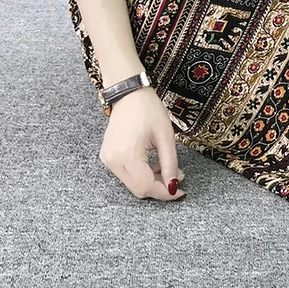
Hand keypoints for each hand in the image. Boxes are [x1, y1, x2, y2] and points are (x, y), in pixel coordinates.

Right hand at [99, 86, 185, 200]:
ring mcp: (108, 160)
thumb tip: (174, 186)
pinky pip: (126, 174)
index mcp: (127, 155)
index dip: (164, 193)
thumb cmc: (148, 109)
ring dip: (151, 181)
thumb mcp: (166, 136)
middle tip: (177, 176)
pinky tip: (152, 164)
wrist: (129, 94)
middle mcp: (113, 161)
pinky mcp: (108, 157)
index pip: (146, 187)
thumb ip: (170, 163)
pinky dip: (141, 174)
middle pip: (138, 189)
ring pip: (132, 183)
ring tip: (167, 167)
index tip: (180, 192)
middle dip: (160, 186)